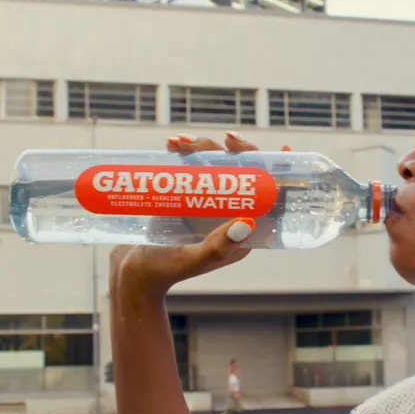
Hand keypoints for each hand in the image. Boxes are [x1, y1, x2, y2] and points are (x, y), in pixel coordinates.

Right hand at [108, 132, 291, 295]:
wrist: (129, 272)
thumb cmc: (162, 273)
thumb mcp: (192, 260)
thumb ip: (218, 246)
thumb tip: (247, 221)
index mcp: (241, 232)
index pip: (267, 198)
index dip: (278, 173)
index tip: (285, 149)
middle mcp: (227, 214)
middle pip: (242, 173)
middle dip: (236, 150)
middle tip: (225, 140)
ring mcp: (205, 202)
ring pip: (215, 164)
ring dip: (203, 146)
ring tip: (180, 142)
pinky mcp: (183, 194)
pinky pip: (190, 166)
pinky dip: (183, 151)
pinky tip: (171, 144)